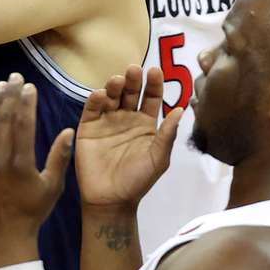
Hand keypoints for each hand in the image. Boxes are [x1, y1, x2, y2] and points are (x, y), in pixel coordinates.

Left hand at [0, 74, 72, 267]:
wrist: (3, 235)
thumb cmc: (33, 211)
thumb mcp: (52, 187)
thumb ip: (59, 157)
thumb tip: (68, 130)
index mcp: (21, 163)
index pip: (22, 123)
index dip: (26, 102)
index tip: (30, 86)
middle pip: (4, 118)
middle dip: (10, 94)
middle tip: (16, 76)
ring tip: (3, 86)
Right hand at [74, 66, 181, 210]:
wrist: (111, 200)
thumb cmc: (138, 180)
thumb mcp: (158, 158)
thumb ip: (167, 134)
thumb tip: (181, 109)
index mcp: (146, 123)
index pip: (151, 98)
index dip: (154, 84)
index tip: (156, 71)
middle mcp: (126, 118)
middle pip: (131, 92)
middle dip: (133, 80)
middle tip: (134, 69)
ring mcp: (106, 121)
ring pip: (111, 96)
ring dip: (114, 85)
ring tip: (118, 80)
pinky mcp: (88, 127)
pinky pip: (92, 109)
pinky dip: (95, 99)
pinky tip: (101, 95)